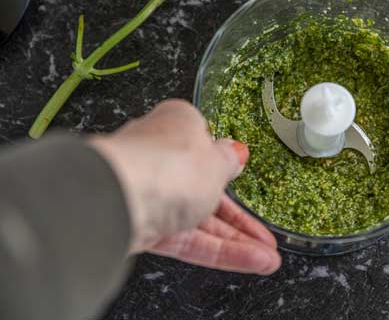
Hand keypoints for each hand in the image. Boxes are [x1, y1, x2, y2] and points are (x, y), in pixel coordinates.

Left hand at [88, 99, 279, 274]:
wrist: (121, 198)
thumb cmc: (168, 164)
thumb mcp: (216, 161)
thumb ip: (227, 161)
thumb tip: (235, 152)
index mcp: (174, 126)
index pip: (204, 147)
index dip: (227, 167)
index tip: (248, 183)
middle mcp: (157, 157)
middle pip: (203, 190)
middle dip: (237, 217)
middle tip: (265, 235)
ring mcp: (148, 195)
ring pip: (197, 221)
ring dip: (235, 240)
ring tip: (267, 258)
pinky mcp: (142, 227)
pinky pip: (187, 241)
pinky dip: (219, 251)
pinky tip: (250, 261)